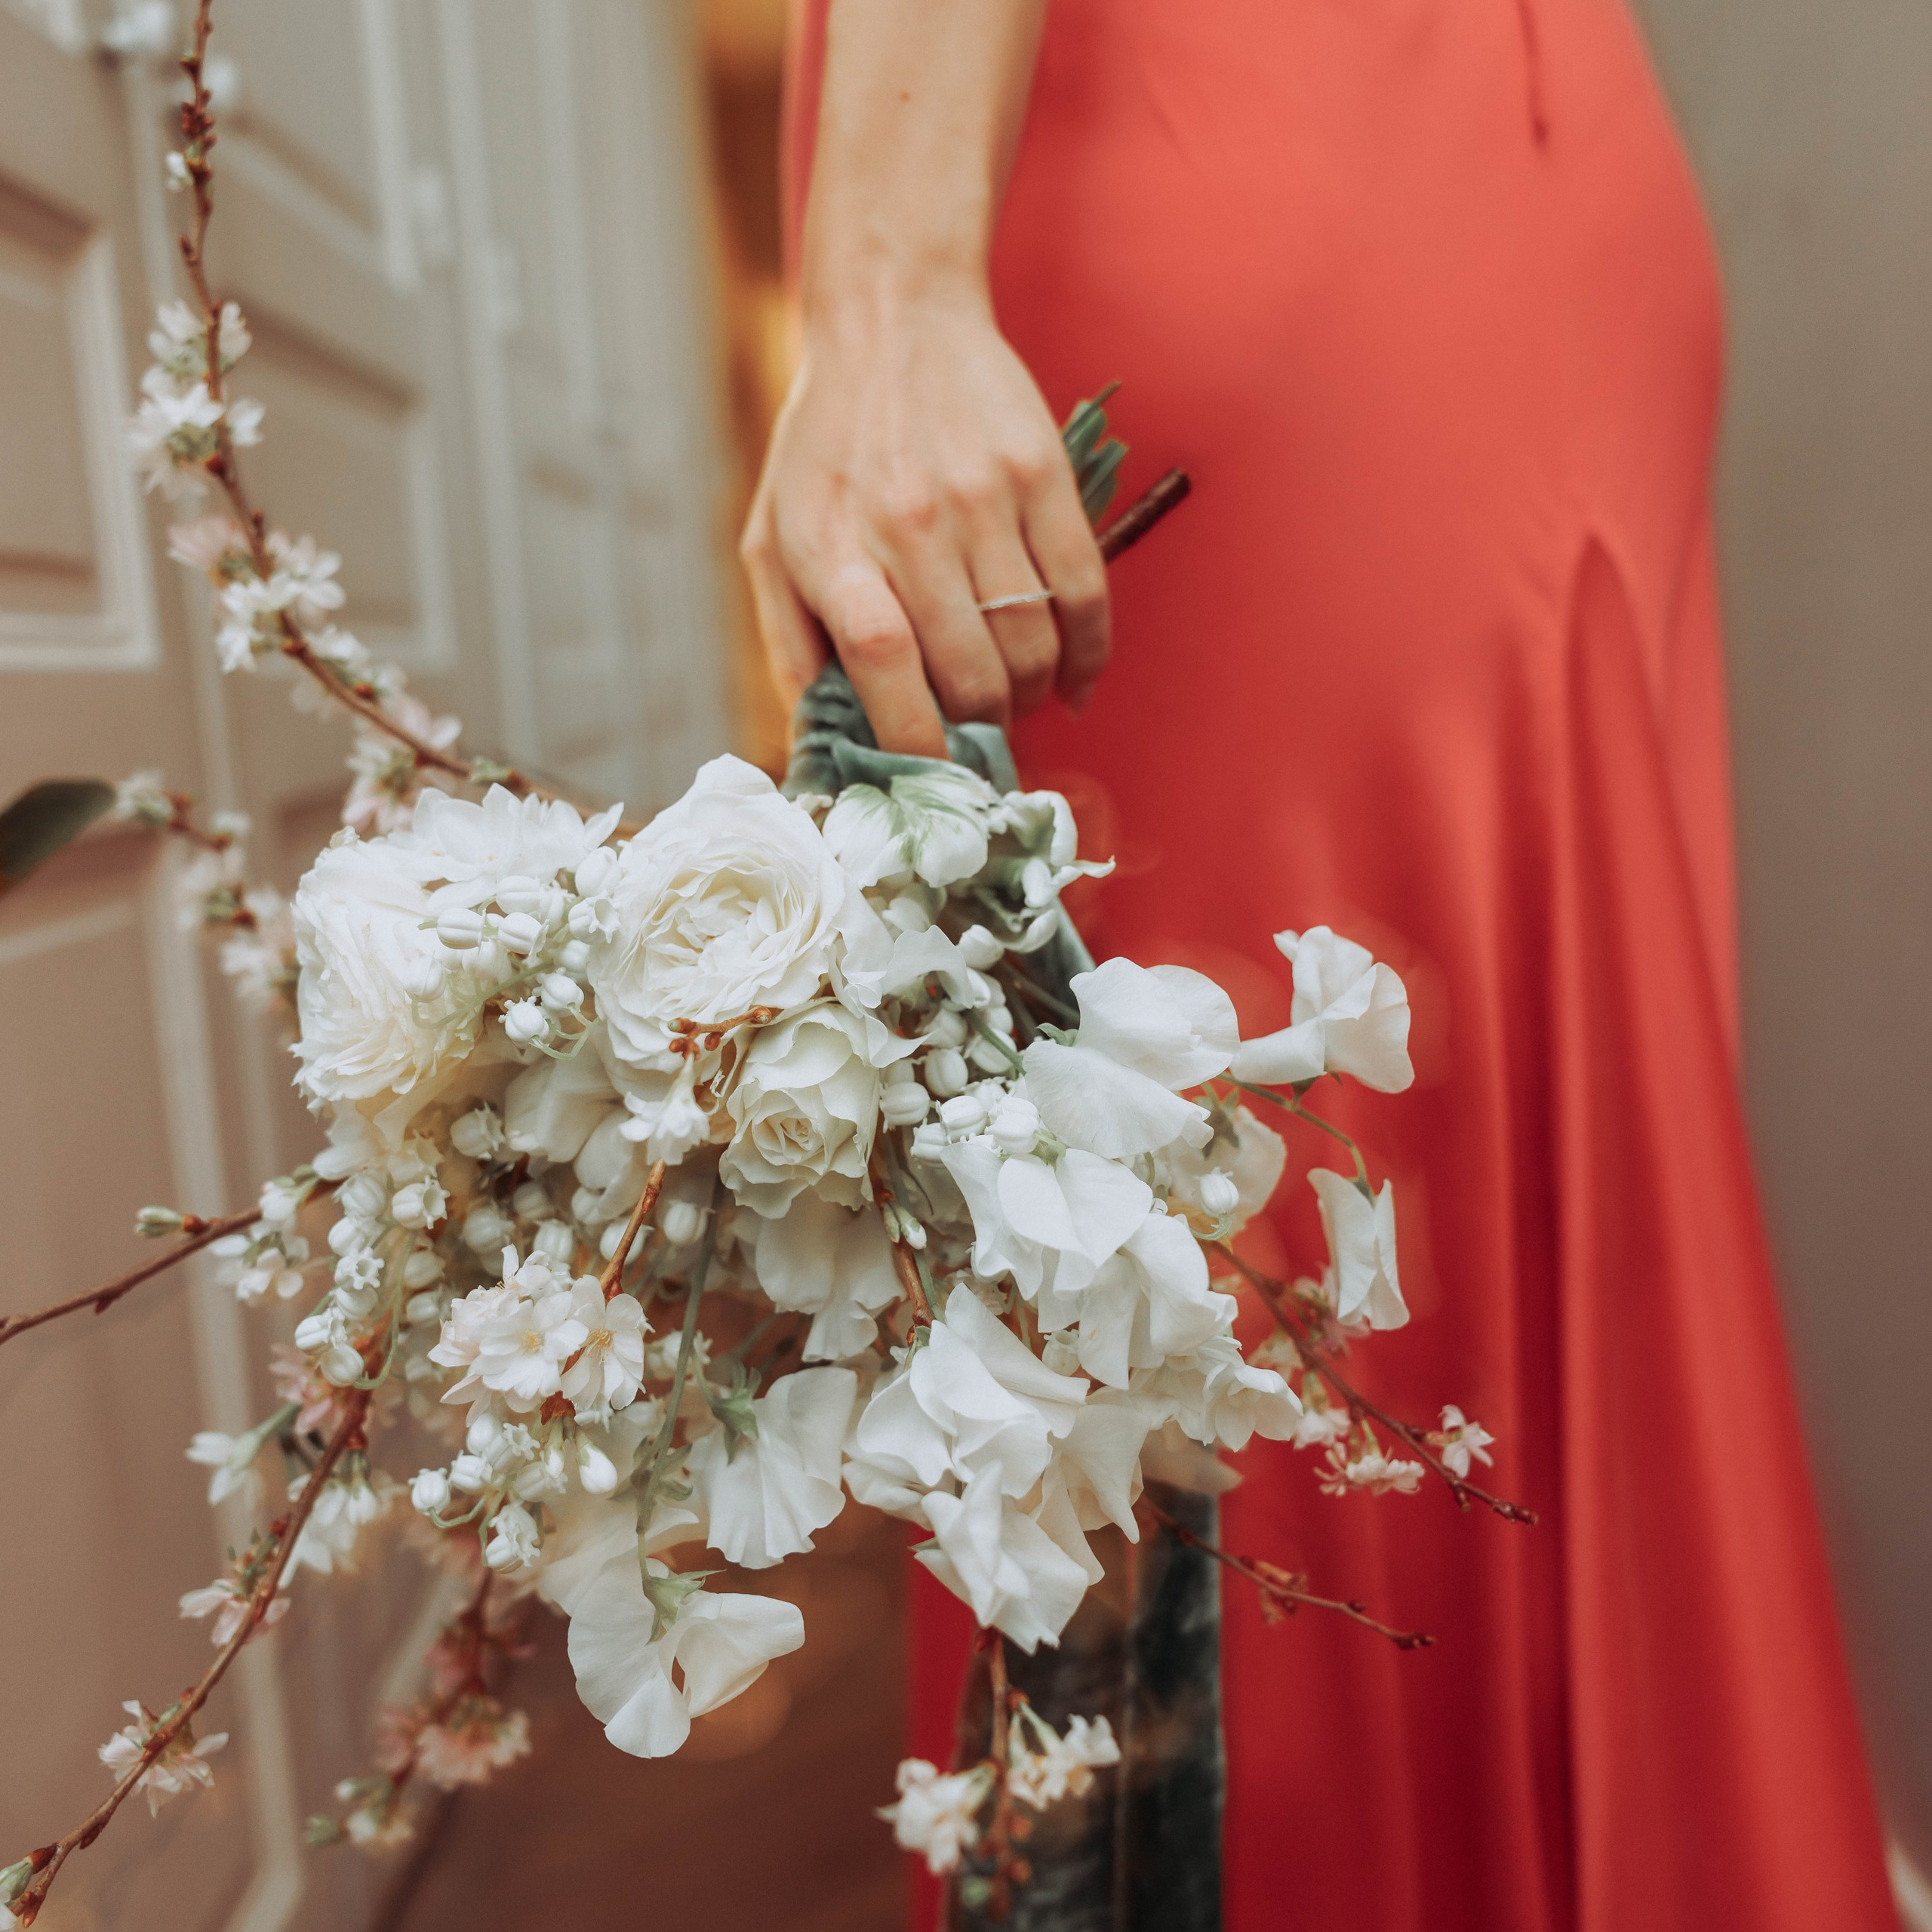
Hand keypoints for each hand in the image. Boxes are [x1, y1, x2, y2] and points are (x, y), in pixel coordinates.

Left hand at [740, 284, 1110, 756]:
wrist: (893, 319)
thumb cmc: (824, 446)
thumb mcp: (771, 539)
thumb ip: (790, 644)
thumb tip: (820, 742)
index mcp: (835, 547)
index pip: (885, 666)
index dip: (916, 740)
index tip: (932, 780)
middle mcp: (910, 524)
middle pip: (971, 670)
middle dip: (980, 731)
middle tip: (978, 742)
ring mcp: (983, 497)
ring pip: (1031, 642)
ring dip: (1031, 697)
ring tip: (1016, 704)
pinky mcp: (1042, 474)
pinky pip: (1085, 591)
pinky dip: (1089, 654)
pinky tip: (1075, 682)